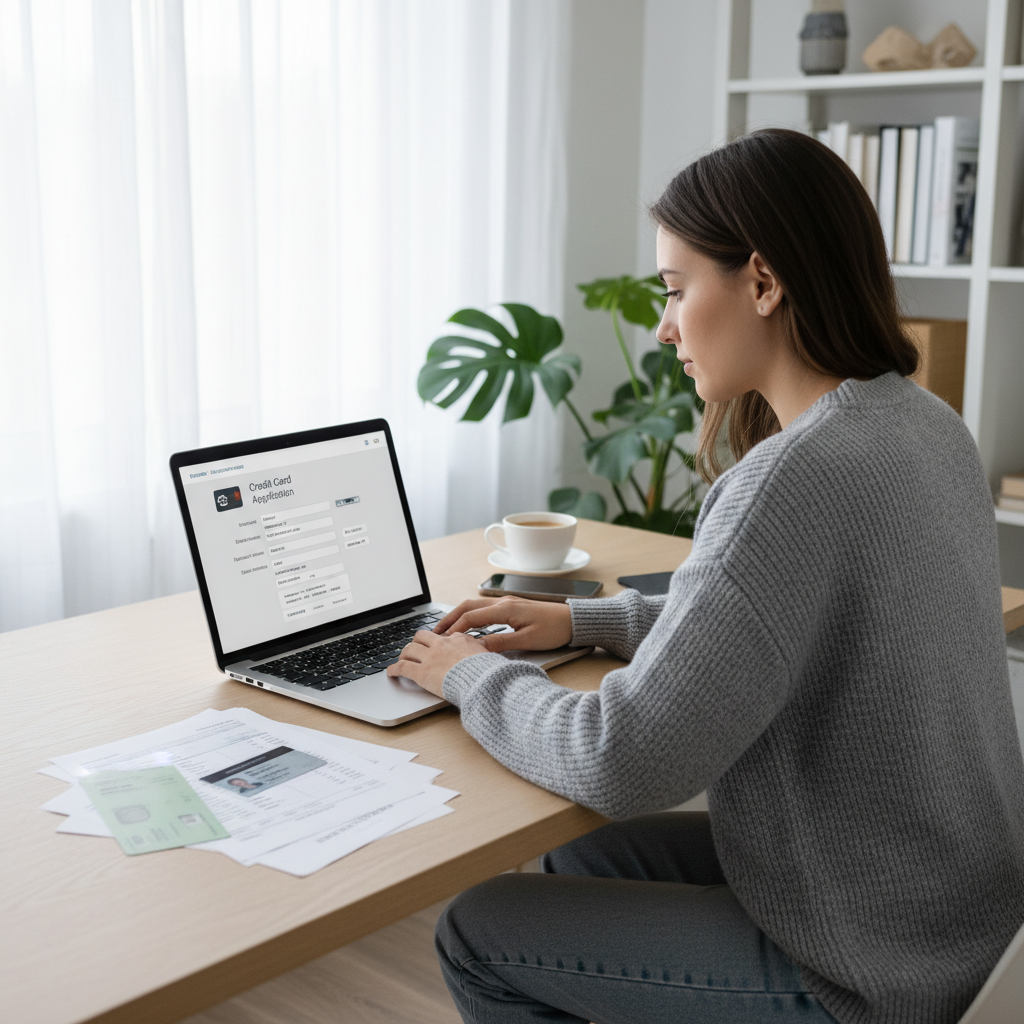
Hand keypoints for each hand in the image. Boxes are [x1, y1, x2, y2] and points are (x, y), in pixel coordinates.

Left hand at [386, 629, 487, 697]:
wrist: (481, 680)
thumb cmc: (486, 670)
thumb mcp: (486, 652)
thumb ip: (477, 647)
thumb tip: (478, 647)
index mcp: (457, 639)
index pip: (442, 636)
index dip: (435, 641)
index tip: (434, 645)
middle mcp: (441, 645)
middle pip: (421, 636)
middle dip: (415, 643)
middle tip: (414, 650)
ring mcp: (429, 658)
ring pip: (409, 650)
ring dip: (403, 654)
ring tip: (402, 660)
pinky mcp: (421, 673)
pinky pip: (402, 667)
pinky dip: (394, 670)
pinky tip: (391, 673)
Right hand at [434, 596, 572, 652]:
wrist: (574, 620)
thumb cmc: (555, 630)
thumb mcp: (527, 640)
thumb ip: (500, 643)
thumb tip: (477, 648)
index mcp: (505, 609)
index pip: (471, 617)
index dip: (454, 628)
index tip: (441, 640)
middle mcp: (504, 603)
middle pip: (468, 607)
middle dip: (449, 618)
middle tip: (435, 632)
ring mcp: (507, 603)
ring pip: (475, 606)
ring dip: (459, 616)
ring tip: (447, 629)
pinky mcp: (512, 607)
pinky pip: (485, 608)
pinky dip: (471, 615)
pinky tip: (468, 625)